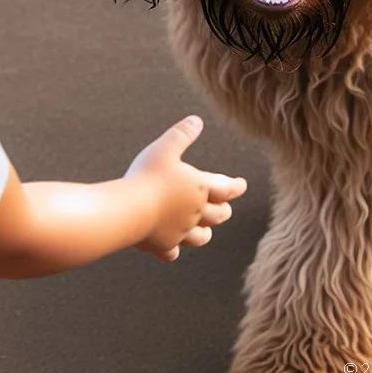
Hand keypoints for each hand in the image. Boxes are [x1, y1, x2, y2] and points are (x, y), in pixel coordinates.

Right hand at [125, 116, 246, 261]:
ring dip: (205, 232)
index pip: (227, 189)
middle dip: (223, 210)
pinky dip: (173, 250)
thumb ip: (182, 134)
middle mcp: (194, 213)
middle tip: (225, 206)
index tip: (242, 185)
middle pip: (218, 215)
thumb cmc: (148, 176)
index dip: (236, 186)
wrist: (129, 210)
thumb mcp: (165, 148)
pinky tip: (172, 249)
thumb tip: (196, 120)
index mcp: (199, 188)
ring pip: (200, 237)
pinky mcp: (163, 245)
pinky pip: (171, 252)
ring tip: (206, 230)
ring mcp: (180, 232)